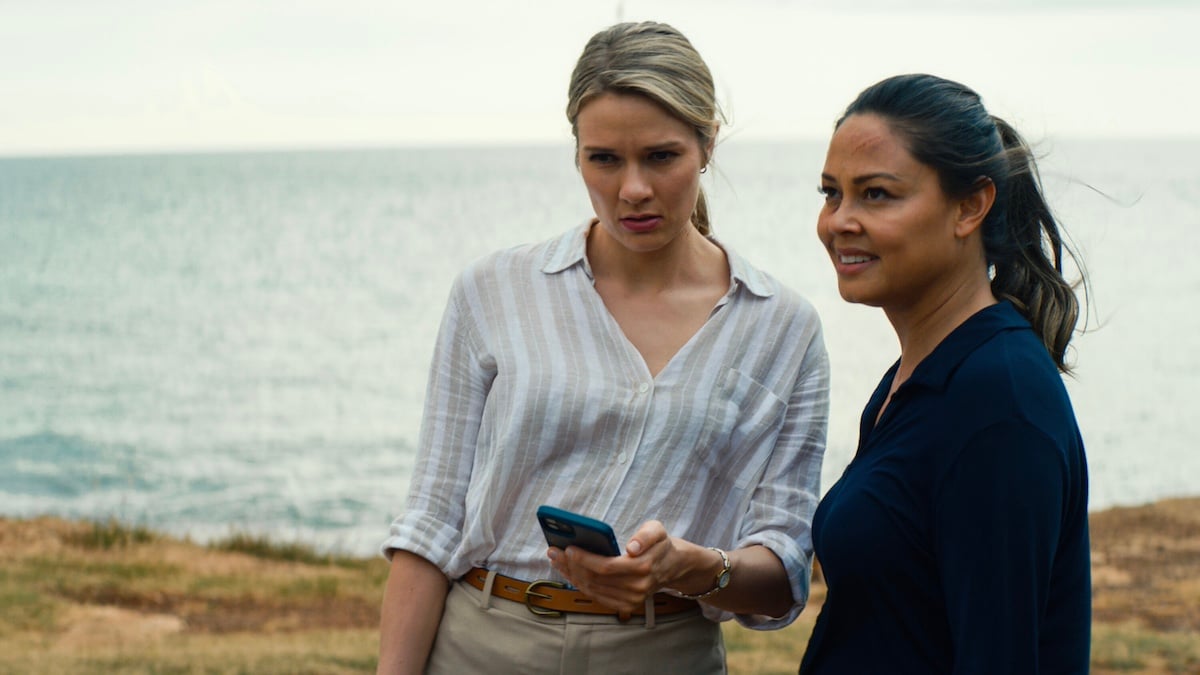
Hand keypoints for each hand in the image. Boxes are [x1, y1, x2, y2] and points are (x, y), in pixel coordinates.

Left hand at [546, 520, 705, 614]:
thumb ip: (646, 536)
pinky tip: (569, 572)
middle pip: (596, 579)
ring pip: (593, 589)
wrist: (672, 566)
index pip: (607, 567)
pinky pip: (597, 596)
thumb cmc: (659, 544)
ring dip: (571, 575)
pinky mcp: (625, 605)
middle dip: (571, 565)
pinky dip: (580, 584)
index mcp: (643, 567)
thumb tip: (632, 547)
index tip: (568, 548)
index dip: (585, 559)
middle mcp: (637, 587)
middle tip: (553, 551)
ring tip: (556, 560)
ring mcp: (631, 599)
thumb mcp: (657, 530)